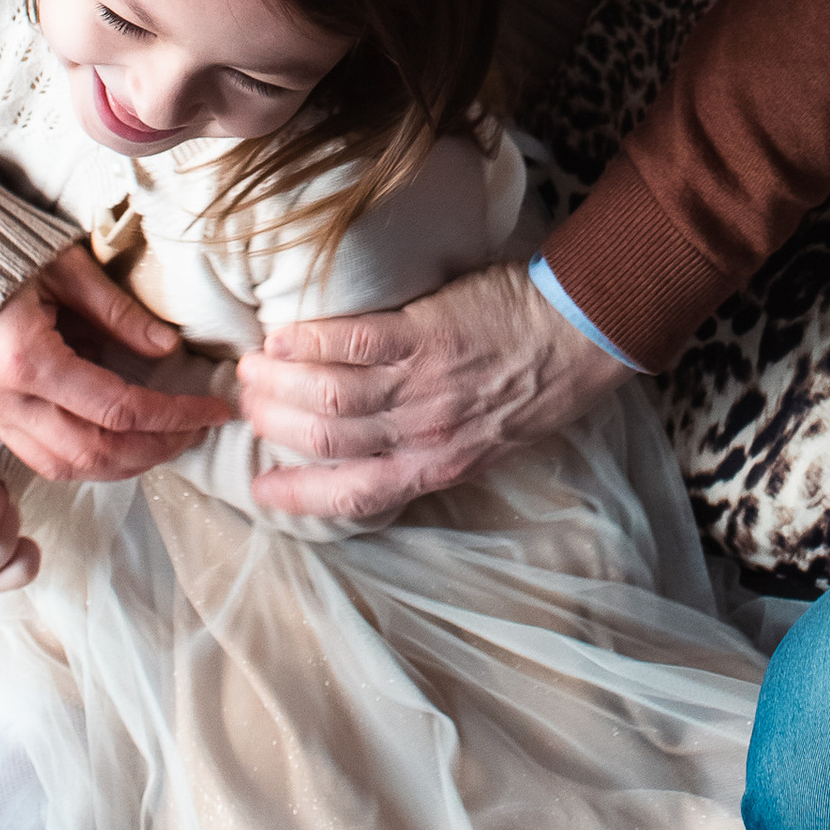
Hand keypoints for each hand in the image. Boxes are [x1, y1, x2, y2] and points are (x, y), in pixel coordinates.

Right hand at [0, 243, 230, 482]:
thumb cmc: (4, 249)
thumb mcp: (70, 269)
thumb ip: (119, 314)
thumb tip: (169, 349)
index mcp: (26, 358)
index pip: (117, 409)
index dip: (173, 416)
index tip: (213, 410)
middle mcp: (1, 399)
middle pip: (92, 453)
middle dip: (154, 449)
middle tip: (197, 431)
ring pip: (63, 468)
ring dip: (123, 464)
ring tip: (168, 441)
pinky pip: (40, 458)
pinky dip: (86, 459)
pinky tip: (122, 441)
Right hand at [237, 257, 628, 520]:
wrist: (584, 333)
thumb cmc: (539, 382)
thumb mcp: (488, 437)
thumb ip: (435, 443)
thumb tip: (385, 442)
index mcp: (437, 463)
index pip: (354, 493)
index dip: (301, 496)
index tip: (262, 490)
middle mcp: (424, 432)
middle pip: (328, 439)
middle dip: (276, 425)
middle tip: (246, 404)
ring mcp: (425, 383)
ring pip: (331, 394)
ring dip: (281, 382)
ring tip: (252, 368)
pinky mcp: (428, 333)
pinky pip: (355, 340)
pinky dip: (311, 341)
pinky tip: (282, 336)